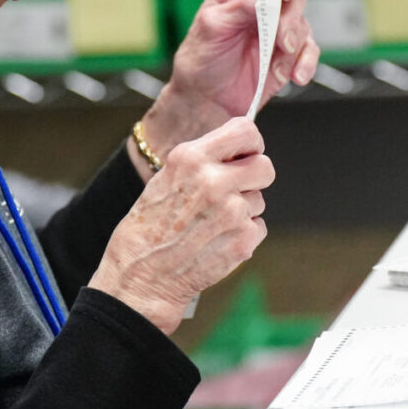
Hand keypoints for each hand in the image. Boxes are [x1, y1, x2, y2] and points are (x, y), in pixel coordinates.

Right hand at [93, 118, 272, 334]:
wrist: (142, 277)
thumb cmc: (147, 229)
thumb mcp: (166, 178)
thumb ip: (202, 161)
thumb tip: (234, 152)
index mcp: (192, 159)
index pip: (246, 131)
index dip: (251, 143)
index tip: (246, 152)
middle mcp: (214, 181)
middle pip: (265, 166)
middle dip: (254, 177)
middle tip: (235, 189)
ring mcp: (231, 212)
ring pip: (259, 200)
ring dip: (243, 209)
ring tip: (211, 222)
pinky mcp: (242, 240)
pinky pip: (258, 227)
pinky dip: (243, 234)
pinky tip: (217, 239)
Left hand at [128, 0, 320, 177]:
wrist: (207, 98)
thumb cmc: (202, 58)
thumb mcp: (211, 27)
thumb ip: (238, 7)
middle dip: (289, 12)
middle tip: (280, 35)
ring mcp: (278, 23)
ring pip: (302, 18)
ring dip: (294, 40)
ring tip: (279, 57)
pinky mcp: (289, 49)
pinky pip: (309, 49)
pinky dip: (306, 62)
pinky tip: (295, 76)